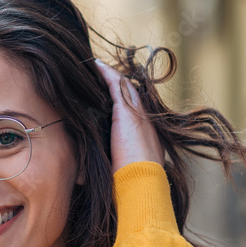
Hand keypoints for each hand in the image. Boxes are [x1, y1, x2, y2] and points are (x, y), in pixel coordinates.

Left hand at [94, 59, 164, 173]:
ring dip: (112, 76)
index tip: (112, 99)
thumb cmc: (132, 180)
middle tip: (104, 76)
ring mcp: (138, 114)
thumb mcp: (127, 169)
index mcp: (147, 135)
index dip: (124, 103)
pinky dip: (107, 74)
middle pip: (132, 95)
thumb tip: (98, 171)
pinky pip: (116, 86)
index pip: (135, 112)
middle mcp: (145, 120)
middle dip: (119, 85)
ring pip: (125, 87)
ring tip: (99, 68)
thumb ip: (117, 163)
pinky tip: (98, 66)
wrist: (141, 180)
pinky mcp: (127, 111)